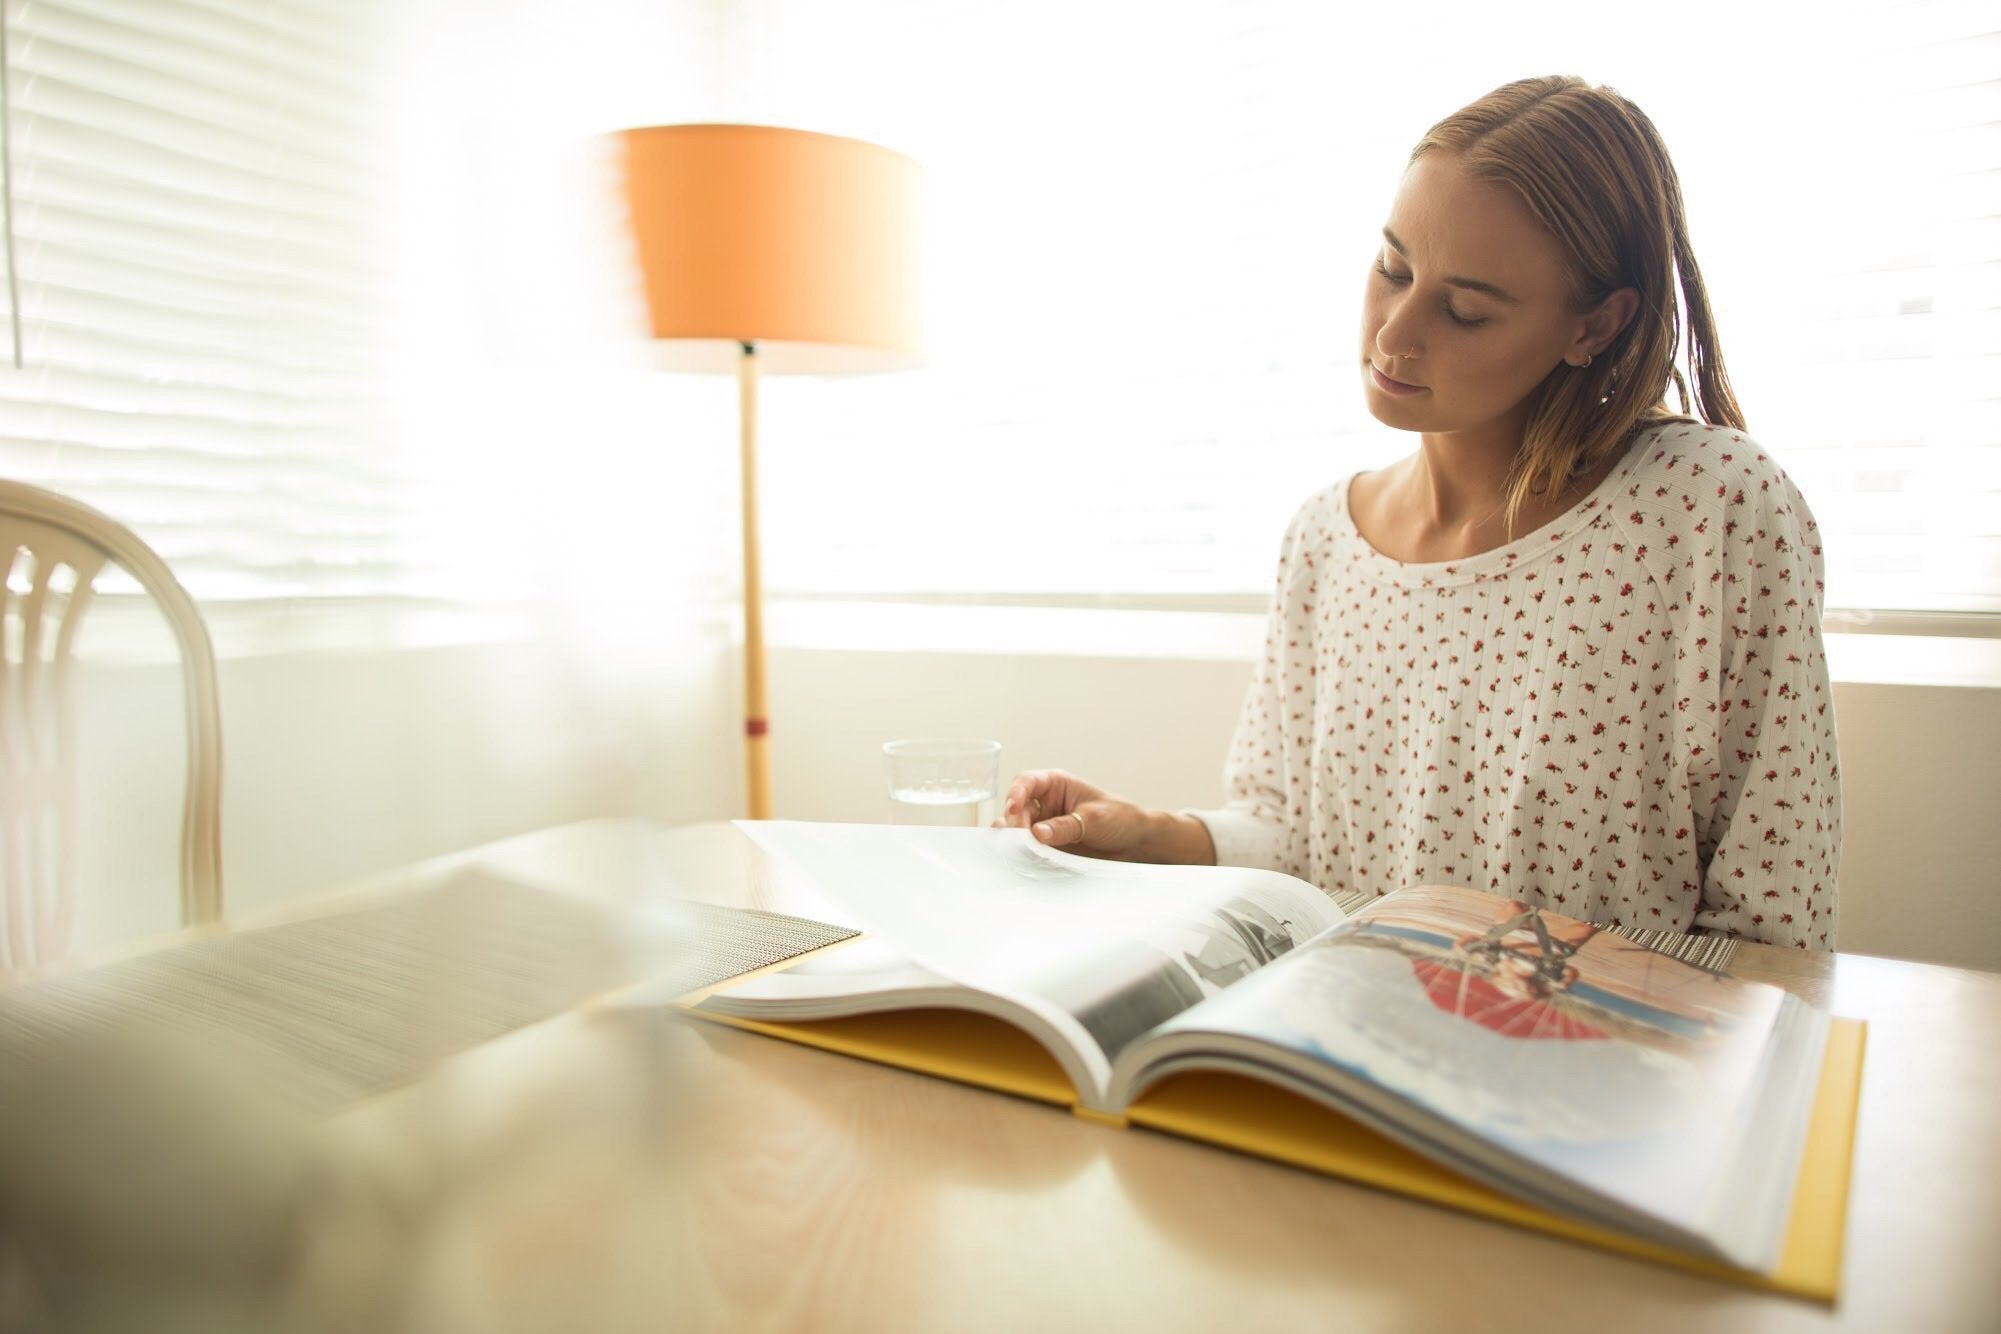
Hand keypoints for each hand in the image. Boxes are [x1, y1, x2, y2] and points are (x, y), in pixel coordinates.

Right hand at [996, 769, 1214, 864]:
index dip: (1016, 793)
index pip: (1027, 782)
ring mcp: (1044, 825)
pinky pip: (1027, 849)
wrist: (1136, 843)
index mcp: (1056, 784)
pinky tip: (1024, 859)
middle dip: (1015, 822)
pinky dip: (1023, 854)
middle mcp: (1046, 803)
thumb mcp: (1093, 819)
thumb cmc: (1119, 818)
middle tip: (1022, 839)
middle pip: (1017, 808)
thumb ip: (1065, 826)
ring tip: (1021, 851)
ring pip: (1017, 830)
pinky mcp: (1047, 846)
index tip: (1014, 808)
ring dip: (1015, 840)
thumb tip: (1037, 833)